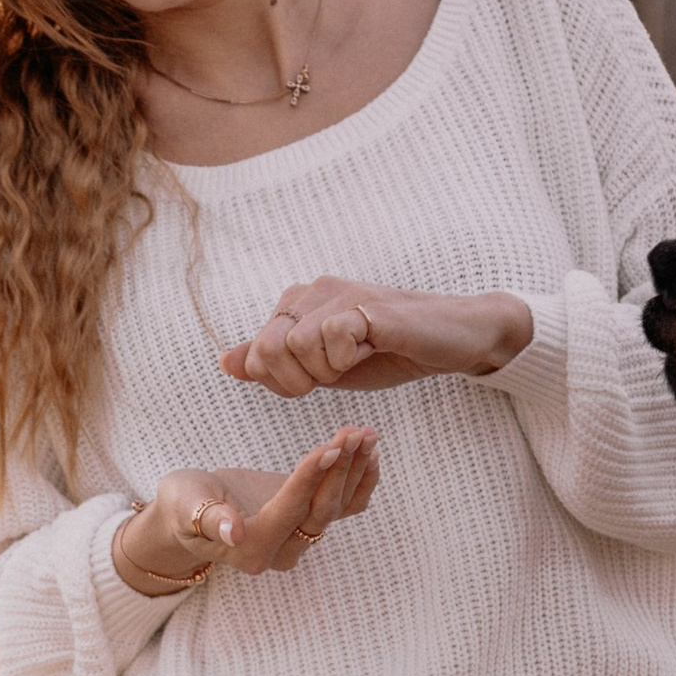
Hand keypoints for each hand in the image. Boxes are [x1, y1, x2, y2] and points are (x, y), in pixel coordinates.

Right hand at [113, 426, 379, 590]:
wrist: (189, 511)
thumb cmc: (182, 504)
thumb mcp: (185, 505)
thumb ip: (209, 518)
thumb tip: (234, 531)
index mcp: (252, 549)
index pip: (288, 511)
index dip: (308, 480)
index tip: (328, 447)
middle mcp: (281, 551)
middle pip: (320, 511)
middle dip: (339, 470)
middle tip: (352, 431)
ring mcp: (298, 538)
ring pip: (336, 507)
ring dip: (354, 469)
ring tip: (365, 433)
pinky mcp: (308, 520)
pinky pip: (345, 507)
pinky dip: (361, 481)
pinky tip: (371, 452)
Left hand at [222, 282, 533, 398]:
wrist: (448, 341)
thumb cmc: (387, 353)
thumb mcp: (323, 368)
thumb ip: (275, 366)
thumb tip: (226, 363)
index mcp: (297, 306)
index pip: (256, 356)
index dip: (284, 383)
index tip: (319, 379)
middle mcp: (311, 292)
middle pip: (268, 350)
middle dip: (299, 379)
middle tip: (337, 373)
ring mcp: (338, 294)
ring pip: (298, 346)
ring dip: (330, 370)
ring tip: (360, 357)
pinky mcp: (365, 304)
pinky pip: (333, 338)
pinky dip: (351, 358)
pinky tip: (374, 347)